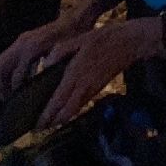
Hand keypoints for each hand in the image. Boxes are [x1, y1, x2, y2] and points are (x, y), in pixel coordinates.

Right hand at [0, 14, 85, 99]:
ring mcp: (21, 41)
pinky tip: (17, 84)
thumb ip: (49, 69)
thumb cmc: (72, 37)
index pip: (16, 75)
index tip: (18, 103)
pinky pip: (7, 60)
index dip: (16, 90)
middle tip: (6, 100)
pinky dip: (7, 73)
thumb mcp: (63, 54)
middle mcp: (22, 43)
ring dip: (1, 80)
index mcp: (32, 47)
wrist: (76, 19)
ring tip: (8, 96)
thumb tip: (35, 88)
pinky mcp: (23, 41)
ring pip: (0, 64)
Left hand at [37, 18, 156, 130]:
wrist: (130, 42)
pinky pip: (81, 105)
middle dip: (51, 124)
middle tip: (38, 128)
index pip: (58, 102)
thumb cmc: (105, 38)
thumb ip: (60, 51)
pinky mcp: (98, 89)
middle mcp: (83, 87)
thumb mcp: (80, 38)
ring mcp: (92, 90)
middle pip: (66, 114)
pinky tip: (65, 108)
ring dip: (61, 120)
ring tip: (48, 122)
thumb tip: (45, 64)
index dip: (46, 116)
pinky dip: (70, 112)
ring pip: (74, 112)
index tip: (34, 125)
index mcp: (76, 74)